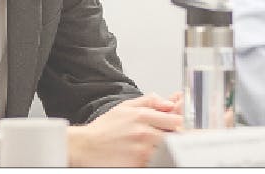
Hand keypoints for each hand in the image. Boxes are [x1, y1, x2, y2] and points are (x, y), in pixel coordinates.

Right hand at [67, 94, 182, 166]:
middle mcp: (143, 132)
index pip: (175, 119)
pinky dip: (157, 158)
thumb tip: (169, 101)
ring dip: (167, 148)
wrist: (86, 147)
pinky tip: (149, 155)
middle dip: (175, 136)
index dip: (179, 122)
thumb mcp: (125, 107)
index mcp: (141, 115)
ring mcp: (142, 150)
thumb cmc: (104, 129)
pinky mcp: (138, 164)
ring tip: (156, 146)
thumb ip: (149, 101)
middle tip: (168, 137)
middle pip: (175, 136)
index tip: (176, 125)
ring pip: (168, 149)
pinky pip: (157, 161)